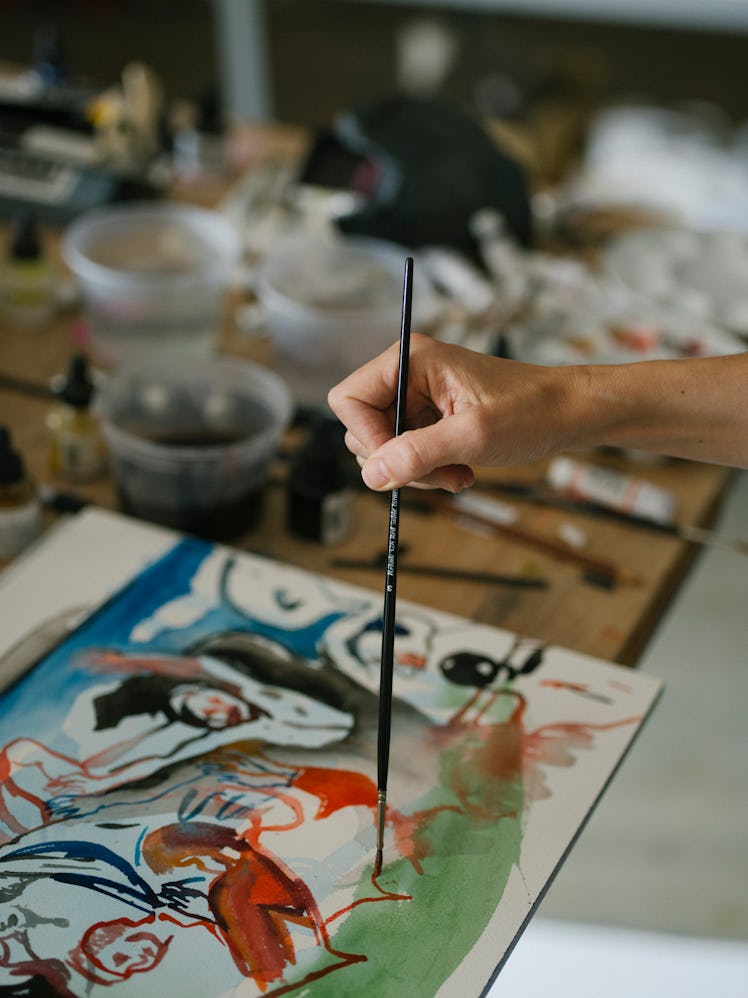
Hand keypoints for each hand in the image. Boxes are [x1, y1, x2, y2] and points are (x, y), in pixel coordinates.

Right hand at [328, 333, 575, 491]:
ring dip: (416, 471)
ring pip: (386, 447)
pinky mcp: (430, 417)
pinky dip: (429, 470)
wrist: (570, 412)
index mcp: (411, 360)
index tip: (397, 466)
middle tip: (439, 474)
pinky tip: (460, 471)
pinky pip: (407, 452)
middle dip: (397, 460)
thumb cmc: (531, 411)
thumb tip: (371, 475)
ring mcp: (417, 397)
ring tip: (457, 474)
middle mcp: (407, 374)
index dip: (365, 437)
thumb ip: (417, 454)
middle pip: (363, 427)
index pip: (348, 399)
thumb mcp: (472, 436)